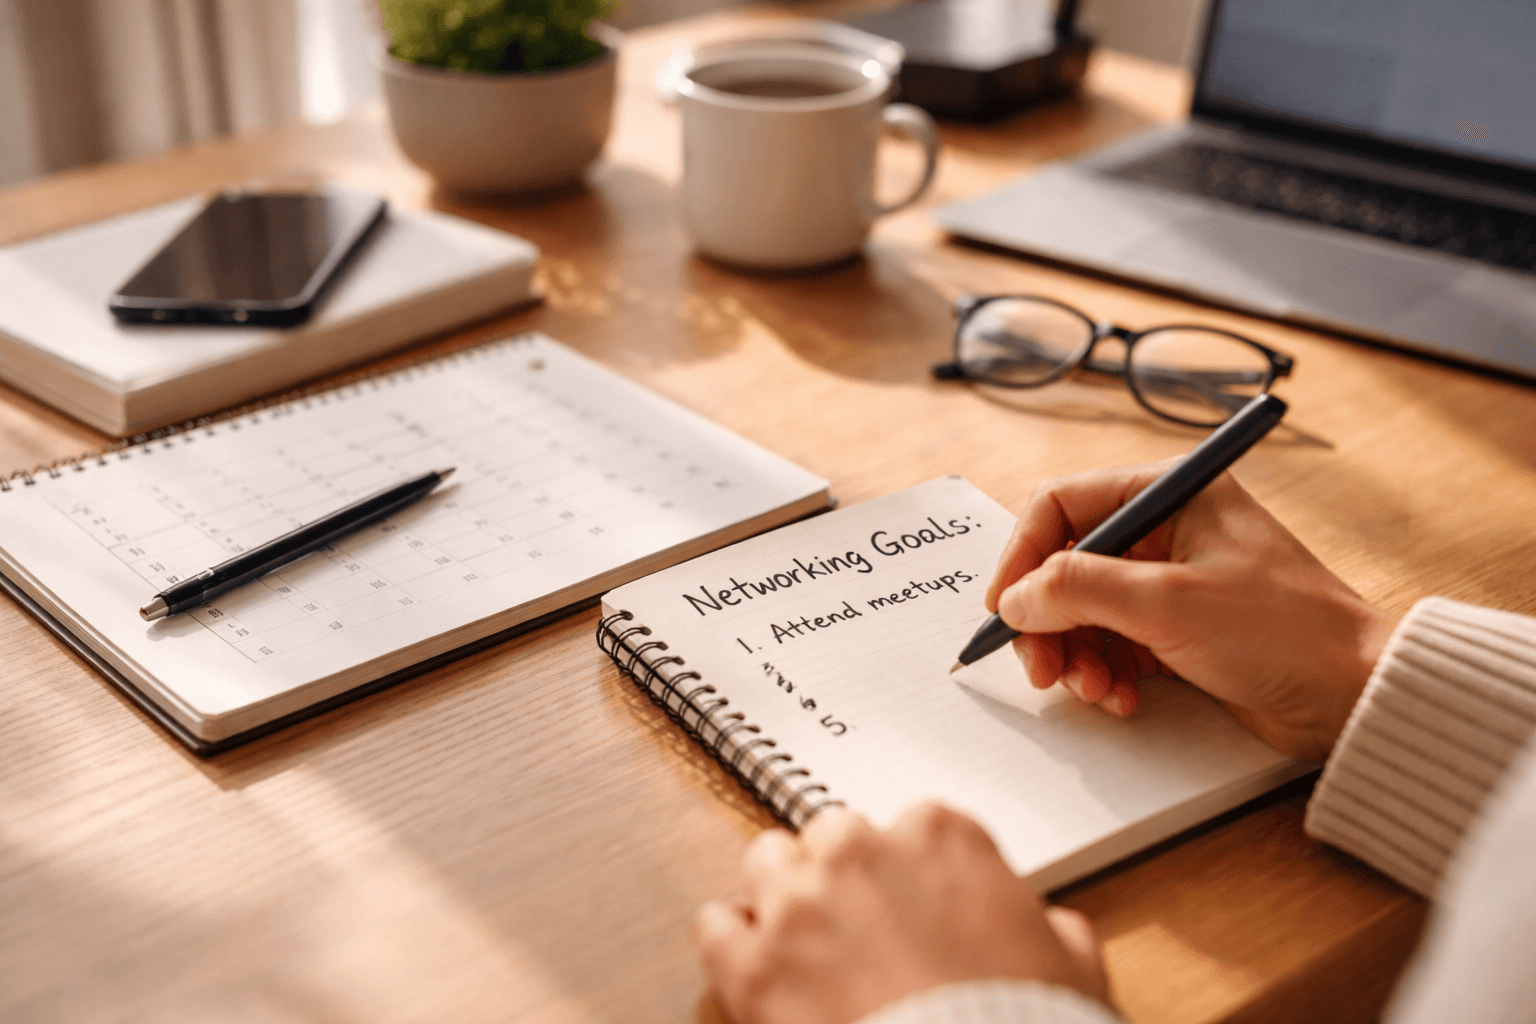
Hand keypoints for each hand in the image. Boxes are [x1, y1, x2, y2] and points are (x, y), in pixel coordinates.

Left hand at [693, 803, 1109, 1023]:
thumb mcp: (1070, 965)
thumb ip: (1047, 926)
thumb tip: (1050, 930)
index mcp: (940, 837)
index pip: (916, 828)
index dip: (917, 873)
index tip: (920, 904)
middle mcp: (860, 852)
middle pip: (834, 837)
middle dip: (847, 877)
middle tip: (866, 930)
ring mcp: (798, 904)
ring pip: (766, 862)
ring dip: (782, 895)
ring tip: (803, 940)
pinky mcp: (752, 965)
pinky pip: (715, 926)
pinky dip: (731, 943)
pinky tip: (752, 965)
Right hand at [987, 461, 1395, 761]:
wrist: (1356, 697)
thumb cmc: (1287, 632)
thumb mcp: (1169, 603)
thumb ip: (1080, 590)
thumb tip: (1016, 598)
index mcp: (1170, 492)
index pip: (1061, 505)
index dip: (1023, 556)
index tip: (1005, 607)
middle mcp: (1165, 529)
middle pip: (1064, 565)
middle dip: (1047, 620)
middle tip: (1042, 668)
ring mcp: (1169, 581)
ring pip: (1081, 610)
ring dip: (1074, 654)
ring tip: (1093, 689)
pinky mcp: (1176, 629)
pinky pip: (1110, 644)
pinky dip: (1103, 673)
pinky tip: (1121, 698)